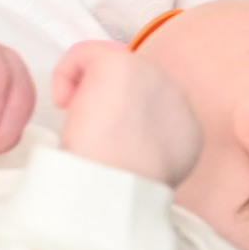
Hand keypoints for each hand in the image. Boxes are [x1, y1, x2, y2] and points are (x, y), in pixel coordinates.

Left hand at [49, 42, 204, 185]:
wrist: (114, 193)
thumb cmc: (116, 195)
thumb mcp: (139, 175)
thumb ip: (138, 152)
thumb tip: (114, 143)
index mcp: (186, 130)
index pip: (149, 110)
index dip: (120, 123)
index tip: (102, 148)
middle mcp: (175, 98)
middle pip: (131, 85)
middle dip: (104, 102)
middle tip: (86, 134)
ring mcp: (151, 75)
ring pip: (109, 67)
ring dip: (87, 91)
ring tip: (77, 123)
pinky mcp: (121, 64)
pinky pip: (85, 54)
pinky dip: (65, 74)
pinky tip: (62, 104)